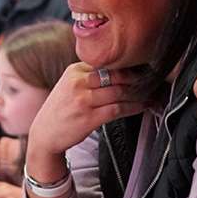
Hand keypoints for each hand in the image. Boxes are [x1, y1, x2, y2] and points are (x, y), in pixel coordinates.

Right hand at [26, 63, 145, 181]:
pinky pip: (118, 109)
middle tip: (152, 79)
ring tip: (151, 93)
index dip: (127, 65)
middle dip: (136, 78)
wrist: (44, 134)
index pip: (106, 63)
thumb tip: (119, 71)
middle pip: (116, 75)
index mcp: (74, 70)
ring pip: (119, 92)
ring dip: (138, 93)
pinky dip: (134, 107)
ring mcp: (83, 100)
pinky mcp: (89, 117)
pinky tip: (143, 106)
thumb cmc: (61, 110)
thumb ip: (89, 76)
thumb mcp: (68, 85)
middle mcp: (78, 82)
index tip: (142, 68)